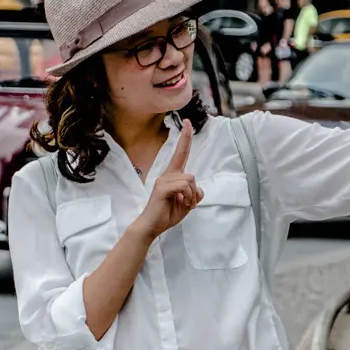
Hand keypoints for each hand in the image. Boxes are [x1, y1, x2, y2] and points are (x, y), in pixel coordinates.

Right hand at [131, 121, 201, 241]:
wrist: (151, 227)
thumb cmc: (166, 215)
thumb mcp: (187, 203)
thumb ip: (194, 193)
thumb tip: (198, 189)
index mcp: (172, 176)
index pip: (181, 154)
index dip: (185, 138)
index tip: (187, 122)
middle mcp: (166, 175)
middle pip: (192, 175)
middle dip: (194, 193)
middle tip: (187, 205)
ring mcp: (163, 180)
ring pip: (190, 180)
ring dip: (191, 196)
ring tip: (182, 205)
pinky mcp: (162, 187)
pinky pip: (184, 186)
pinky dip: (187, 197)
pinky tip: (180, 204)